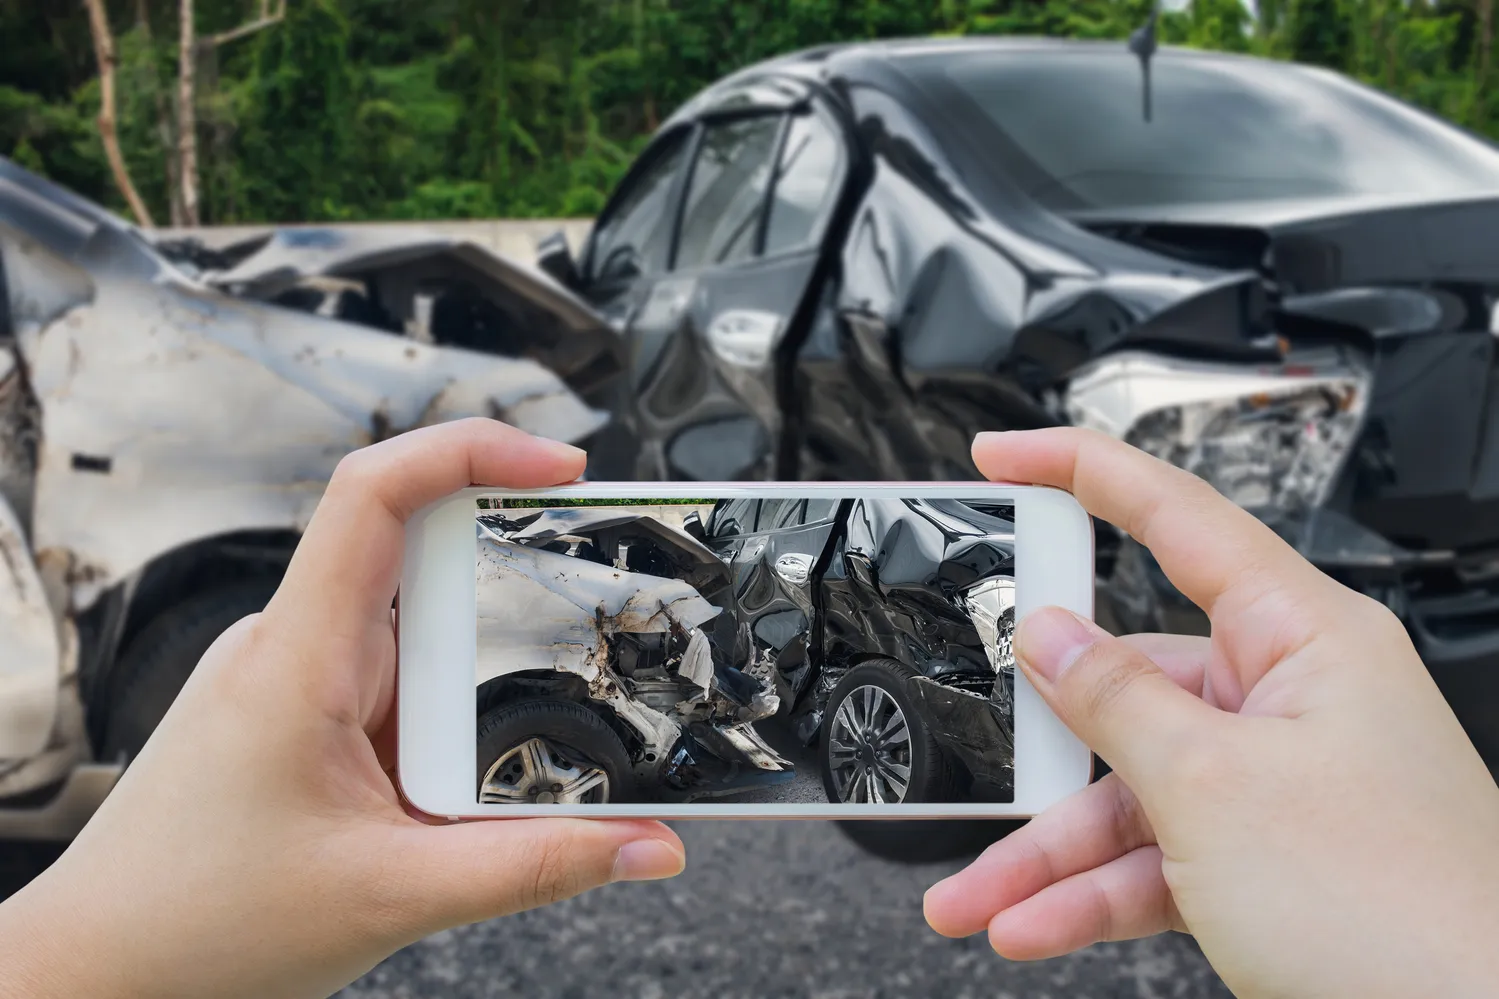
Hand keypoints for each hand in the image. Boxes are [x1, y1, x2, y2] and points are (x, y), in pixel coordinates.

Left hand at [0, 419, 685, 998]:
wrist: (102, 969)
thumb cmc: (200, 928)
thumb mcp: (395, 897)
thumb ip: (536, 867)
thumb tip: (649, 845)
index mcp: (299, 659)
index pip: (376, 495)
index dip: (471, 449)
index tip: (561, 465)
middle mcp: (291, 647)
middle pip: (420, 556)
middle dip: (510, 588)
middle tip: (582, 623)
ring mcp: (291, 677)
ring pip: (413, 629)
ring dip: (474, 675)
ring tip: (495, 753)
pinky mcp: (298, 713)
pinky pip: (393, 677)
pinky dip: (444, 711)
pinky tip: (452, 779)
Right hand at [925, 428, 1498, 997]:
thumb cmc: (1398, 910)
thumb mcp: (1212, 786)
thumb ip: (1116, 701)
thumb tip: (1051, 636)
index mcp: (1302, 636)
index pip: (1176, 516)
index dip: (1081, 472)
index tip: (1005, 454)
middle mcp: (1290, 698)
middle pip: (1130, 686)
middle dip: (1044, 746)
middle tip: (977, 760)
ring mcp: (1277, 782)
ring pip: (1130, 792)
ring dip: (1050, 852)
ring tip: (977, 896)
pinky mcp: (1266, 855)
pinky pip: (1156, 857)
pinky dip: (1093, 893)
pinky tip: (1033, 923)